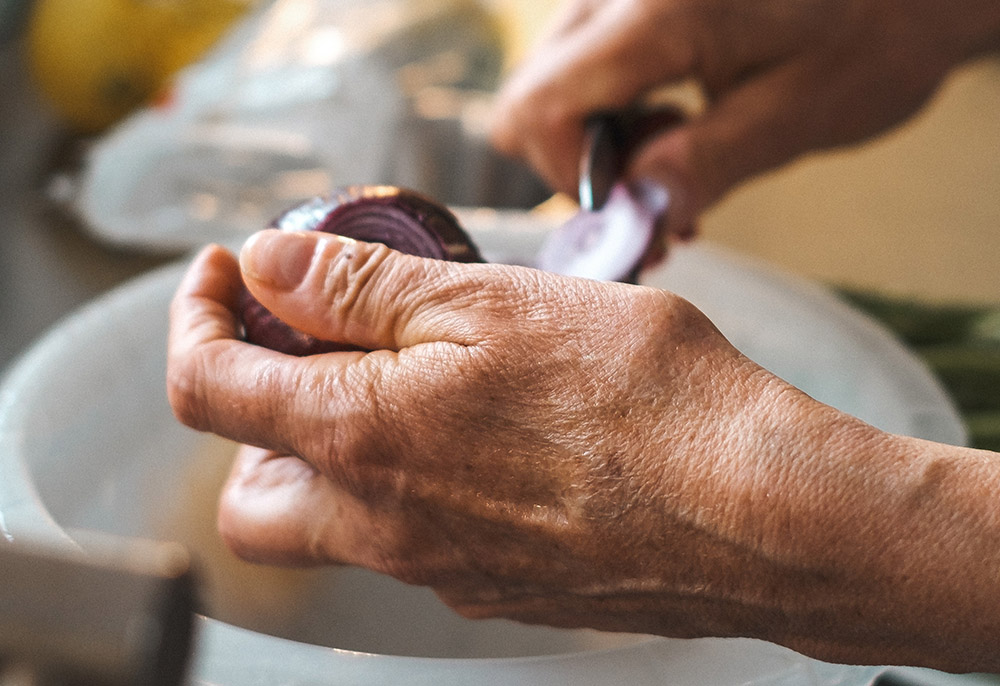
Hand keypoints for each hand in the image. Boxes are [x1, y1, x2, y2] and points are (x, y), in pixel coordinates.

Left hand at [167, 231, 999, 670]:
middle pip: (250, 496)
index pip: (209, 388)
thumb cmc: (641, 400)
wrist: (758, 514)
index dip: (196, 318)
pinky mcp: (499, 586)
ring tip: (409, 379)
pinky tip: (486, 435)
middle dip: (249, 420)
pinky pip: (417, 543)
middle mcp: (385, 525)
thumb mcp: (488, 301)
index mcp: (362, 438)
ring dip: (336, 451)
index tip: (228, 275)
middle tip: (302, 353)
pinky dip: (413, 485)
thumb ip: (361, 287)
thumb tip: (271, 266)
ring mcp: (442, 569)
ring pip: (336, 524)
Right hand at [490, 0, 999, 229]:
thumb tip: (636, 221)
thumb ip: (706, 164)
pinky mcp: (626, 4)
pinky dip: (610, 116)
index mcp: (658, 12)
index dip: (570, 179)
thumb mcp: (799, 112)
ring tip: (674, 162)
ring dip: (596, 145)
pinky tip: (670, 128)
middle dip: (579, 169)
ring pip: (548, 86)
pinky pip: (579, 70)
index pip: (540, 107)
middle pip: (529, 98)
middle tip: (655, 197)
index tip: (629, 215)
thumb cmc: (876, 30)